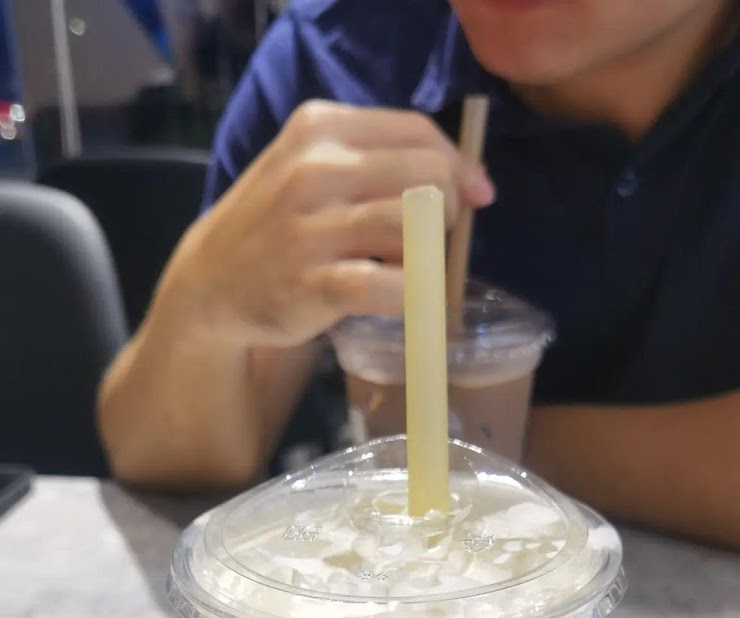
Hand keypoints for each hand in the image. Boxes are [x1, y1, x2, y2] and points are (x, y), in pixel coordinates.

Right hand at [174, 100, 494, 346]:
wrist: (210, 284)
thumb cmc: (277, 225)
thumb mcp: (312, 167)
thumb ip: (380, 162)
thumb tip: (473, 183)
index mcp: (320, 128)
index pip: (419, 132)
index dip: (458, 166)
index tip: (473, 196)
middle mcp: (315, 168)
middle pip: (428, 177)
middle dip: (448, 211)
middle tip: (431, 240)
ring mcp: (312, 228)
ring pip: (416, 227)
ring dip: (430, 256)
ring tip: (410, 270)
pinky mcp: (314, 283)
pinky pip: (391, 285)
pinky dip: (414, 298)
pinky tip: (407, 303)